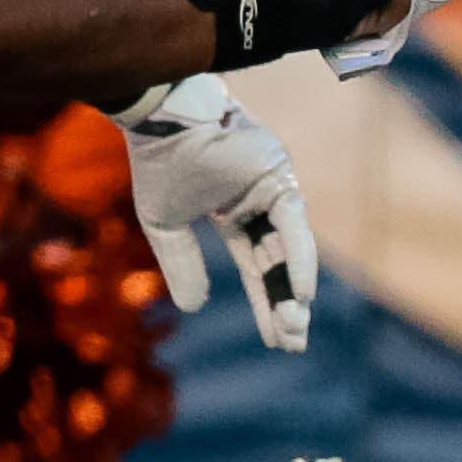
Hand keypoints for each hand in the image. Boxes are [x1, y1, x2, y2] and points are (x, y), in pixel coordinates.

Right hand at [113, 75, 316, 351]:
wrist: (159, 117)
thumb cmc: (158, 163)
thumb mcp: (165, 225)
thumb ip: (181, 265)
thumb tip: (194, 309)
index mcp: (235, 215)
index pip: (257, 268)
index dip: (266, 302)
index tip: (277, 339)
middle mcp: (261, 206)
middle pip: (280, 265)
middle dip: (286, 305)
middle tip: (294, 343)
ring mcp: (275, 191)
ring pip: (291, 251)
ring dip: (293, 290)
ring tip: (295, 327)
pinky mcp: (280, 179)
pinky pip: (294, 228)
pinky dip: (300, 261)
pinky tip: (302, 294)